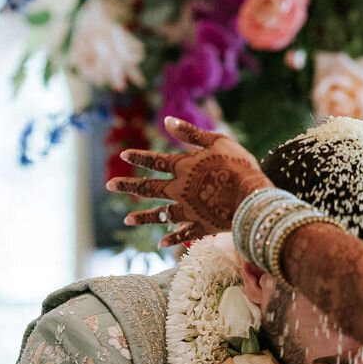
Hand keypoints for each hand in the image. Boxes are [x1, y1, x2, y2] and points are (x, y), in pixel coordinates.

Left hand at [105, 116, 268, 246]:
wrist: (253, 196)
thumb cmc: (238, 164)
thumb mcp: (217, 141)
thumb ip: (191, 133)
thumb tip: (167, 121)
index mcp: (183, 168)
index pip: (155, 161)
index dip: (139, 157)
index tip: (124, 155)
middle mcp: (180, 190)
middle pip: (149, 188)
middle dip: (127, 186)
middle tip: (109, 186)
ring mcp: (189, 210)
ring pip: (161, 214)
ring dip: (143, 217)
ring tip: (127, 219)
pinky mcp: (201, 226)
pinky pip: (183, 234)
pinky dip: (172, 238)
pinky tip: (161, 242)